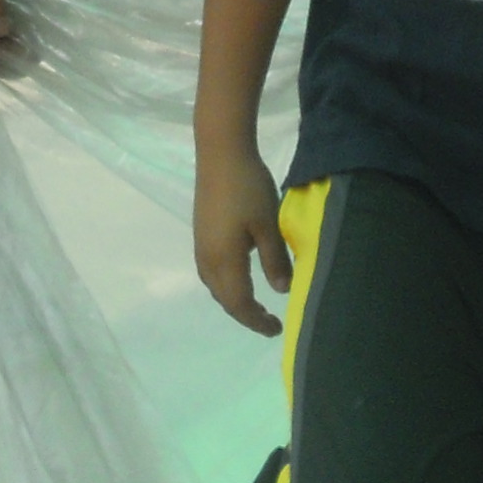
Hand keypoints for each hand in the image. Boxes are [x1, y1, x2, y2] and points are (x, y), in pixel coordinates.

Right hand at [193, 139, 292, 334]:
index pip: (239, 303)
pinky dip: (226, 285)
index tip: (277, 328)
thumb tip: (282, 291)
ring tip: (255, 304)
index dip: (256, 320)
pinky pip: (211, 272)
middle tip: (269, 321)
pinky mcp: (200, 233)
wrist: (221, 153)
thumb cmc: (248, 188)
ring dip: (233, 300)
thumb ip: (274, 260)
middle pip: (224, 299)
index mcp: (224, 261)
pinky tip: (239, 277)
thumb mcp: (268, 224)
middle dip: (245, 314)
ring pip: (215, 286)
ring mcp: (200, 246)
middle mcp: (207, 259)